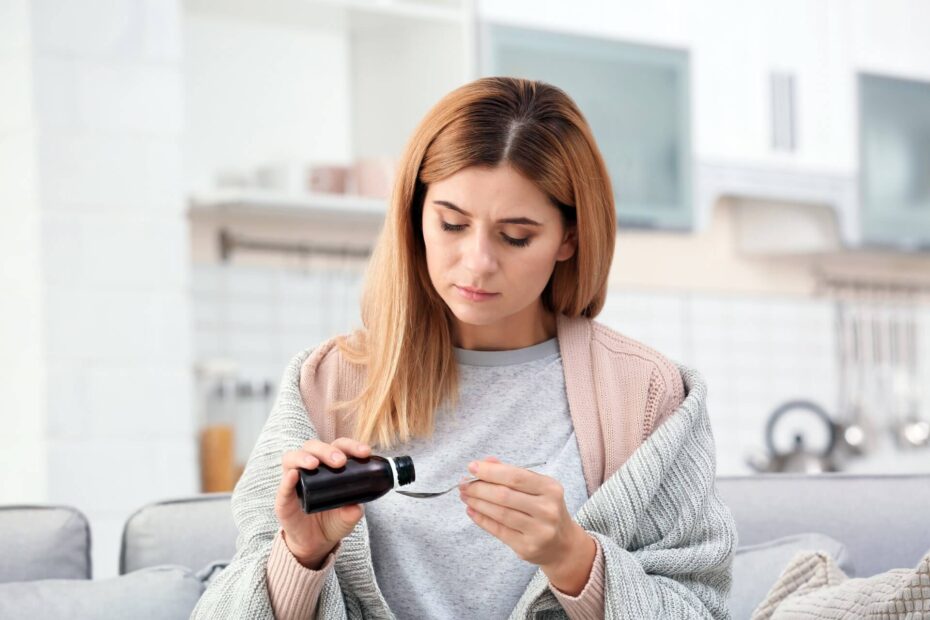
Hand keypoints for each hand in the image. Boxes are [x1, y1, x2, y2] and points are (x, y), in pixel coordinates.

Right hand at [274, 437, 370, 568]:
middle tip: (340, 461)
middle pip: (314, 447)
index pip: (338, 447)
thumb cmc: (333, 521)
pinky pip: (282, 486)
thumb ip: (353, 510)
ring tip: (315, 464)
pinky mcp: (283, 499)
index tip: (365, 453)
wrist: (316, 543)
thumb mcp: (348, 516)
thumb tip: (356, 506)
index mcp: (329, 466)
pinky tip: (294, 475)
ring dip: (304, 457)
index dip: (351, 446)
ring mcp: (294, 481)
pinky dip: (287, 479)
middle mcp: (310, 468)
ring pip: (292, 458)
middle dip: (327, 450)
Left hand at [458, 456, 596, 595]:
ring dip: (477, 503)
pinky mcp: (527, 547)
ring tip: (465, 496)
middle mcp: (547, 509)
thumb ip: (512, 473)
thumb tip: (485, 462)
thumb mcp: (536, 488)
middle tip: (463, 484)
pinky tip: (471, 511)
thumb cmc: (544, 509)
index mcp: (550, 488)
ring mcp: (539, 531)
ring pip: (500, 513)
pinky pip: (498, 531)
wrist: (563, 545)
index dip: (490, 471)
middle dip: (479, 488)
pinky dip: (481, 519)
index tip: (471, 467)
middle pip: (505, 495)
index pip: (515, 476)